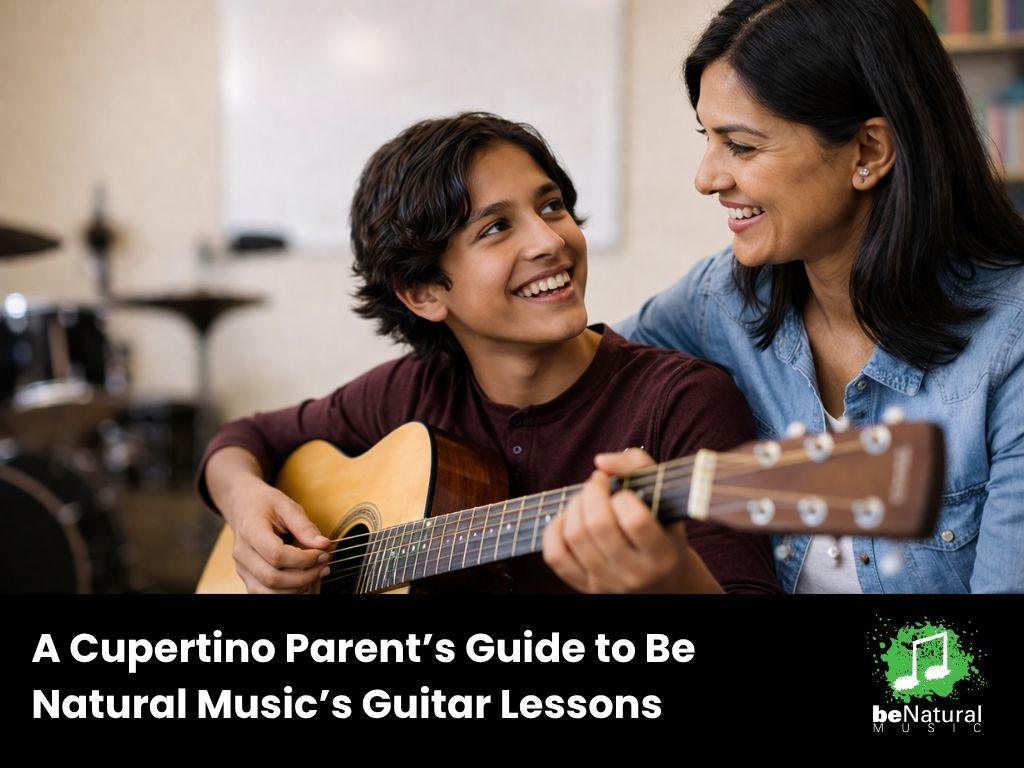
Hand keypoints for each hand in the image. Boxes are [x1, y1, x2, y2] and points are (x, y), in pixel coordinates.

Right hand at [221, 474, 331, 593]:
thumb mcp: (287, 506)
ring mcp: (242, 568)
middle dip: (304, 576)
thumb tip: (323, 544)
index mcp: (251, 531)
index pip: (276, 554)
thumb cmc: (265, 504)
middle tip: (324, 565)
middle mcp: (243, 553)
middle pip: (272, 578)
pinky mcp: (247, 577)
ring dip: (297, 588)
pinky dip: (287, 592)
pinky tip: (302, 581)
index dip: (303, 559)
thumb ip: (305, 526)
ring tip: (316, 573)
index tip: (322, 552)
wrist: (243, 506)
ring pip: (268, 592)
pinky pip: (265, 594)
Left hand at [542, 450, 721, 592]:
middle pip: (597, 525)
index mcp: (662, 555)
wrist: (663, 580)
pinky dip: (555, 529)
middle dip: (592, 493)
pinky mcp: (584, 587)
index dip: (623, 496)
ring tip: (586, 498)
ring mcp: (607, 584)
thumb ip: (637, 465)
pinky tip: (569, 518)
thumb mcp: (664, 495)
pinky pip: (555, 555)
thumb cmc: (663, 527)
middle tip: (598, 483)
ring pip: (574, 537)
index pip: (634, 520)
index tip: (624, 491)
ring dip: (575, 506)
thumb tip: (601, 462)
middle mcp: (635, 574)